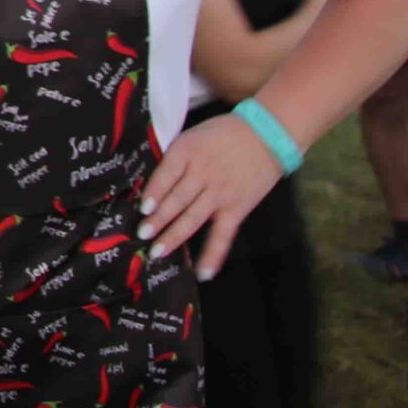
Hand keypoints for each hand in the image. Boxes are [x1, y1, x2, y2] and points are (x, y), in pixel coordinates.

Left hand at [138, 114, 283, 279]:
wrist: (266, 135)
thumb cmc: (221, 134)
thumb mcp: (191, 136)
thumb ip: (173, 159)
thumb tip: (150, 185)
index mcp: (187, 151)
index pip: (165, 175)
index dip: (153, 193)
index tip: (142, 209)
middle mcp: (203, 174)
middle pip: (176, 200)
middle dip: (157, 220)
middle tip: (141, 235)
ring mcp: (221, 193)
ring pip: (193, 218)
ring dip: (174, 236)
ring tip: (157, 252)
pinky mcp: (237, 208)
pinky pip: (223, 235)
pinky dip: (213, 254)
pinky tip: (202, 272)